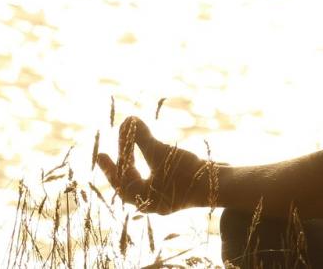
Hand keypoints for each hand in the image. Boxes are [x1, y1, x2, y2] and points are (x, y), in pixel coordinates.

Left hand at [95, 116, 217, 213]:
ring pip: (145, 182)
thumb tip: (127, 119)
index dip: (110, 167)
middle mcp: (154, 203)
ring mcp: (168, 198)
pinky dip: (152, 166)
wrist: (221, 185)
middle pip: (131, 184)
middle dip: (122, 165)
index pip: (122, 182)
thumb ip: (141, 138)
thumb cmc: (187, 172)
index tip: (101, 153)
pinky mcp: (180, 191)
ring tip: (130, 151)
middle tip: (106, 154)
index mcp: (144, 200)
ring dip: (137, 165)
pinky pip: (158, 179)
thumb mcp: (161, 153)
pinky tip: (154, 154)